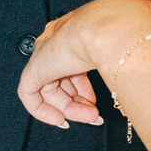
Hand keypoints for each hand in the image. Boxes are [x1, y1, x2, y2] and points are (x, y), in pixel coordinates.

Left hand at [18, 7, 106, 129]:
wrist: (107, 30)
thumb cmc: (118, 36)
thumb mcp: (115, 53)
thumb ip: (109, 66)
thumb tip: (121, 82)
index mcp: (72, 32)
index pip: (71, 65)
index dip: (81, 88)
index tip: (92, 102)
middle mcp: (55, 40)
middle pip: (61, 80)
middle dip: (78, 102)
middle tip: (95, 116)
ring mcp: (44, 53)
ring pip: (50, 90)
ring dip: (71, 109)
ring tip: (92, 117)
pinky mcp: (34, 69)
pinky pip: (29, 94)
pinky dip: (42, 111)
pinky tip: (59, 120)